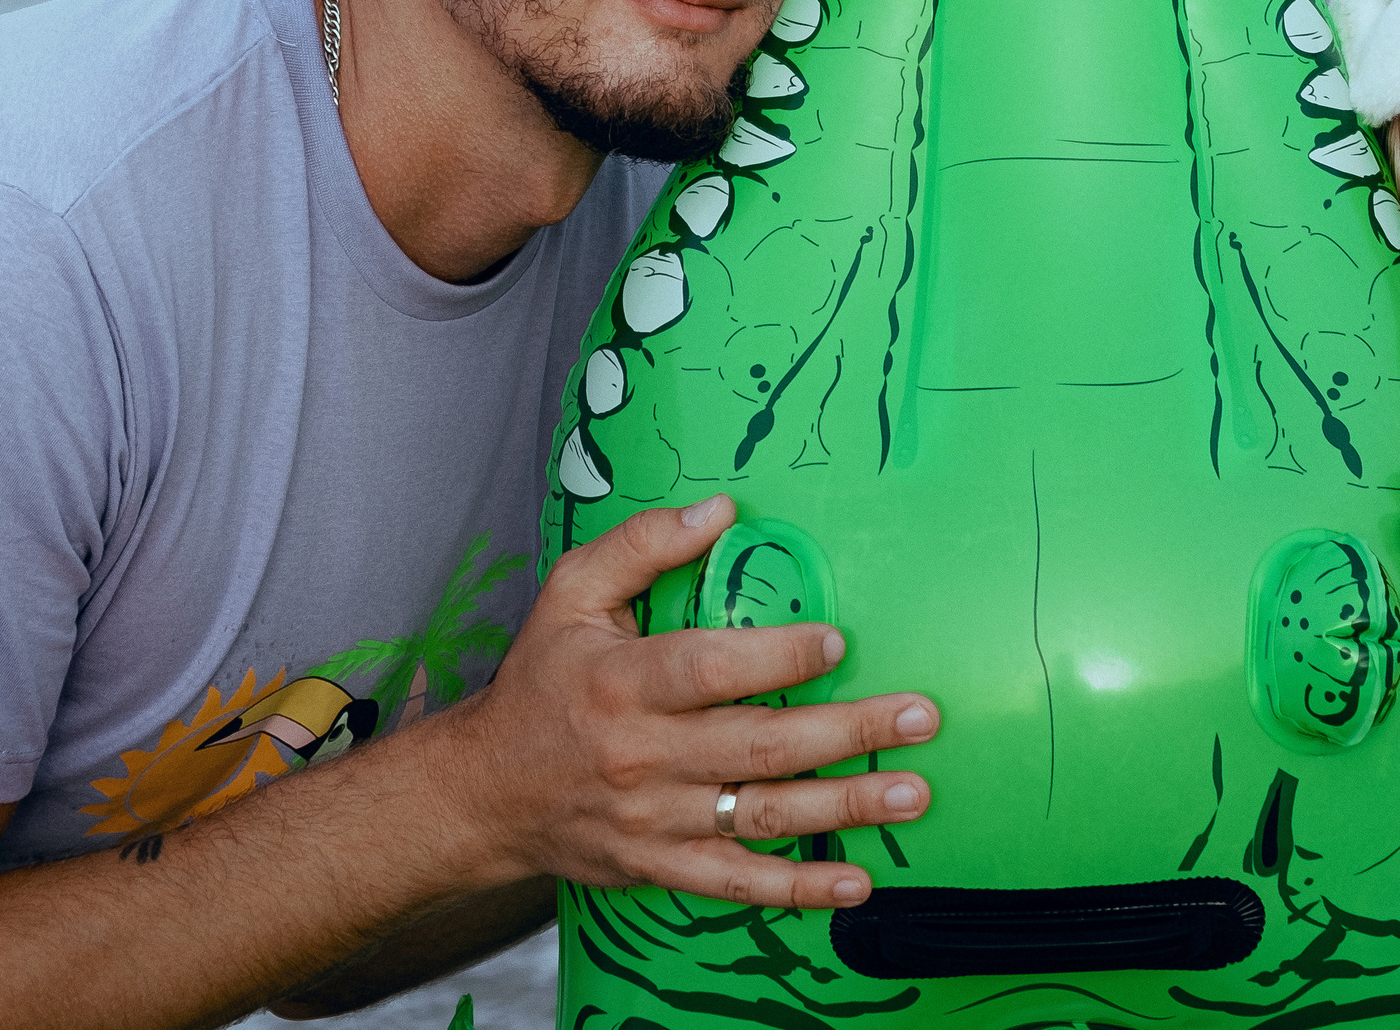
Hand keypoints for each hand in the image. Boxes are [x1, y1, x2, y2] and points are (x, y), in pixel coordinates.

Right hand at [443, 494, 936, 908]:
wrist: (481, 794)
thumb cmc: (539, 683)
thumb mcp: (571, 594)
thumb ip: (644, 544)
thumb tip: (722, 510)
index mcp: (624, 682)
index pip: (710, 670)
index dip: (777, 658)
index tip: (837, 642)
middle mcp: (643, 755)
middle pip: (758, 746)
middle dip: (847, 732)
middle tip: (918, 717)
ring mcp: (655, 819)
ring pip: (762, 816)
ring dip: (844, 807)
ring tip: (912, 791)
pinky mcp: (660, 866)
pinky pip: (737, 882)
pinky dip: (799, 890)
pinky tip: (857, 884)